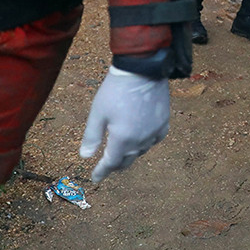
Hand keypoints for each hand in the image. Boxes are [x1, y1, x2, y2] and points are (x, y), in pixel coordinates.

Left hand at [79, 66, 170, 182]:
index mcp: (122, 138)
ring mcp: (154, 131)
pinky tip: (142, 139)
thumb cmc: (116, 90)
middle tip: (107, 166)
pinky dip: (146, 143)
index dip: (102, 171)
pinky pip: (155, 140)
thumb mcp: (98, 113)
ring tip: (122, 151)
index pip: (111, 162)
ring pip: (141, 151)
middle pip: (127, 160)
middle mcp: (140, 139)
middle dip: (116, 165)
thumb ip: (92, 137)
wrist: (142, 71)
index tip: (96, 178)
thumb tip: (85, 156)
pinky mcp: (164, 122)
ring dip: (130, 154)